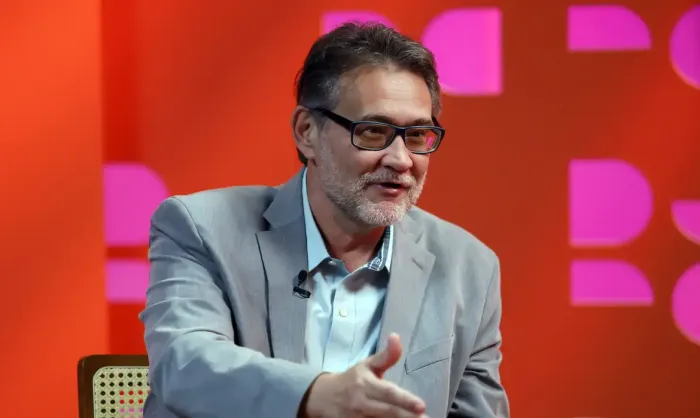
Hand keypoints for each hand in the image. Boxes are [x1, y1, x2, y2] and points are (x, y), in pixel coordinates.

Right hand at [301, 333, 427, 417]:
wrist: (322, 397)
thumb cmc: (351, 380)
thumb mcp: (367, 365)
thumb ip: (386, 356)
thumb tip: (396, 337)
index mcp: (366, 384)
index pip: (388, 393)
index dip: (405, 400)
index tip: (422, 406)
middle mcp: (361, 403)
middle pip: (388, 412)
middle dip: (407, 417)